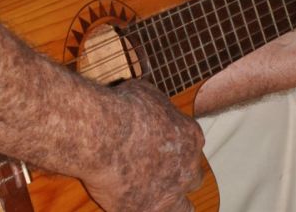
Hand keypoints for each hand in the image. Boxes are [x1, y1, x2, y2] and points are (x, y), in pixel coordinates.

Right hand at [82, 80, 203, 211]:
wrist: (103, 134)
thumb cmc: (120, 108)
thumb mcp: (144, 94)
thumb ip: (154, 109)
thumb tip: (148, 108)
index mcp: (191, 136)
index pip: (191, 144)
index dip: (174, 146)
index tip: (158, 146)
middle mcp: (188, 166)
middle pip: (191, 175)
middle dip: (176, 173)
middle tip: (154, 170)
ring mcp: (172, 192)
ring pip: (184, 206)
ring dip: (172, 202)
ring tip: (153, 198)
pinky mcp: (151, 210)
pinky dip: (151, 211)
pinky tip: (136, 207)